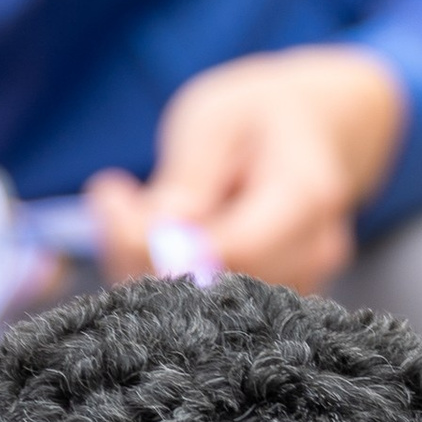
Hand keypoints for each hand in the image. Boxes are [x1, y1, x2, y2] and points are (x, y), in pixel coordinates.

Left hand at [87, 46, 406, 294]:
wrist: (310, 131)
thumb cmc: (257, 116)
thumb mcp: (214, 121)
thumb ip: (189, 180)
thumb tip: (157, 236)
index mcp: (306, 195)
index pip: (234, 249)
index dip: (162, 243)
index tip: (109, 198)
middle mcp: (312, 250)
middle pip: (217, 284)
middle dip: (145, 254)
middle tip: (109, 202)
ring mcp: (300, 280)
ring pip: (205, 304)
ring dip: (150, 267)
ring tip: (130, 209)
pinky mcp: (274, 300)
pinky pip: (211, 306)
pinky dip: (168, 276)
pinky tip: (156, 235)